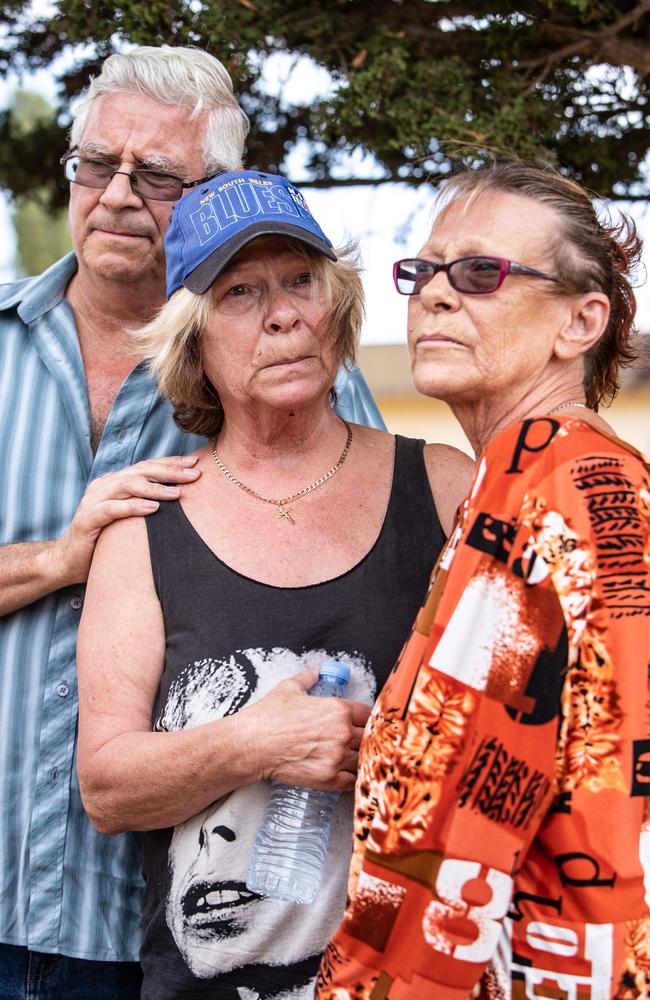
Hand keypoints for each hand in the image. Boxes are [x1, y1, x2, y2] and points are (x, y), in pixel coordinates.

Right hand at [52, 455, 200, 585]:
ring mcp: (94, 501)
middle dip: (169, 470)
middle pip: (140, 471)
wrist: (67, 561)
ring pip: (127, 485)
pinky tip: (153, 508)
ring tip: (178, 492)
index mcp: (115, 483)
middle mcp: (105, 486)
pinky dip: (133, 506)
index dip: (170, 463)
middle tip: (194, 474)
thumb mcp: (129, 519)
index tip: (195, 463)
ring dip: (155, 487)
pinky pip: (112, 509)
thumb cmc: (104, 540)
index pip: (146, 467)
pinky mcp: (87, 520)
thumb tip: (180, 499)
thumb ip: (145, 505)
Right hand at [249, 667, 370, 791]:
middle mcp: (342, 733)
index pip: (368, 714)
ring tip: (349, 757)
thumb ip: (308, 678)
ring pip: (363, 759)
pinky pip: (352, 780)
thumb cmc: (268, 717)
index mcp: (338, 709)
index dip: (365, 718)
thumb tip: (316, 671)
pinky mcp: (328, 778)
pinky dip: (351, 777)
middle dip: (363, 738)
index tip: (361, 722)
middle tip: (355, 741)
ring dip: (358, 757)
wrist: (251, 745)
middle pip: (369, 737)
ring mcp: (336, 757)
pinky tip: (344, 772)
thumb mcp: (289, 688)